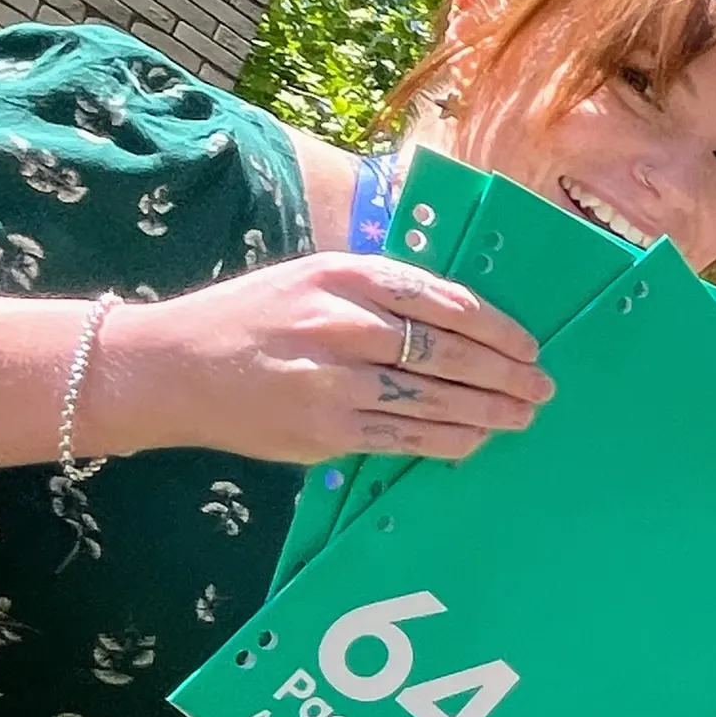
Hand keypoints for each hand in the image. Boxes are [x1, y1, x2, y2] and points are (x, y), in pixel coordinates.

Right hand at [100, 252, 550, 464]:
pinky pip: (405, 438)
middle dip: (506, 373)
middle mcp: (343, 325)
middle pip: (448, 353)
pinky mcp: (326, 431)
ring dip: (490, 410)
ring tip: (524, 414)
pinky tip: (477, 438)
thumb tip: (463, 320)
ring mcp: (335, 382)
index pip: (443, 301)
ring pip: (434, 400)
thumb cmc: (255, 317)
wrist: (172, 367)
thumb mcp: (314, 278)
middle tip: (542, 385)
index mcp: (345, 276)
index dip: (497, 328)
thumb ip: (381, 292)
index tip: (530, 344)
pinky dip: (449, 439)